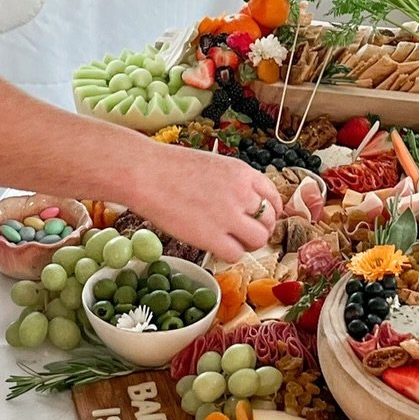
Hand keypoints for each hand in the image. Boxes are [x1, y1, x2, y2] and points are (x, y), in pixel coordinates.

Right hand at [126, 145, 277, 263]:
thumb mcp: (213, 165)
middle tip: (245, 233)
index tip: (262, 219)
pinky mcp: (212, 237)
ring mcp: (228, 216)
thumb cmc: (171, 167)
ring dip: (248, 244)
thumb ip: (233, 183)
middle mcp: (242, 193)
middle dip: (259, 229)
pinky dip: (230, 254)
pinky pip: (236, 254)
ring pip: (258, 239)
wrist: (146, 173)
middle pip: (268, 221)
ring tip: (232, 241)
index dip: (270, 211)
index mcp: (242, 172)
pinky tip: (217, 247)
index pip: (272, 197)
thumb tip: (245, 203)